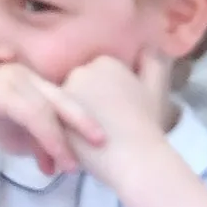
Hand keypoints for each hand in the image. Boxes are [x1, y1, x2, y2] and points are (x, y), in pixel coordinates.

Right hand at [0, 64, 105, 176]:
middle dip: (85, 121)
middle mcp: (22, 74)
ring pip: (50, 111)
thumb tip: (48, 158)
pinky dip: (48, 138)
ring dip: (64, 140)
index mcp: (25, 77)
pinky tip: (55, 158)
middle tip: (103, 143)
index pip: (59, 97)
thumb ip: (26, 133)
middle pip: (63, 98)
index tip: (92, 142)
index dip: (78, 118)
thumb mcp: (3, 123)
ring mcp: (13, 80)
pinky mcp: (2, 91)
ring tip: (74, 166)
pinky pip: (34, 117)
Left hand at [60, 51, 173, 188]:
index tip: (114, 118)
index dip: (102, 102)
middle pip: (76, 90)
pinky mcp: (52, 114)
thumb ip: (151, 64)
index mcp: (105, 62)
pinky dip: (60, 137)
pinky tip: (77, 150)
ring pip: (62, 107)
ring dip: (72, 125)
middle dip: (83, 109)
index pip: (93, 79)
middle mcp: (82, 70)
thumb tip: (147, 48)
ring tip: (90, 145)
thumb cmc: (148, 128)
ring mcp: (65, 90)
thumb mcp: (156, 90)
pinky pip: (50, 123)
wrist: (136, 158)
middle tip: (101, 133)